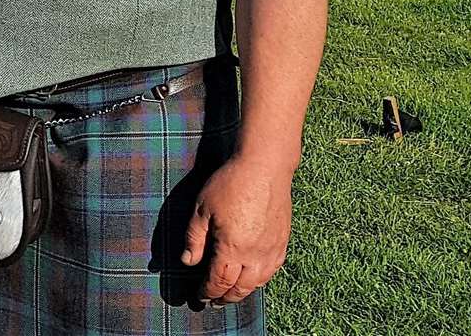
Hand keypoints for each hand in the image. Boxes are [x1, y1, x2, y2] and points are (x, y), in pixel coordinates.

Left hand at [180, 154, 294, 305]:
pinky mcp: (283, 240)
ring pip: (259, 282)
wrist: (264, 167)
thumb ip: (194, 239)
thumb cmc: (230, 184)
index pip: (219, 281)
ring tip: (231, 294)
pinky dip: (261, 279)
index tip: (199, 297)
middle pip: (240, 287)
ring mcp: (272, 249)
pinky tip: (254, 278)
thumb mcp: (202, 209)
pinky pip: (273, 269)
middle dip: (225, 298)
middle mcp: (256, 254)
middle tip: (213, 302)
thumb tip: (187, 262)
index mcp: (232, 248)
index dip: (208, 291)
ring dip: (243, 292)